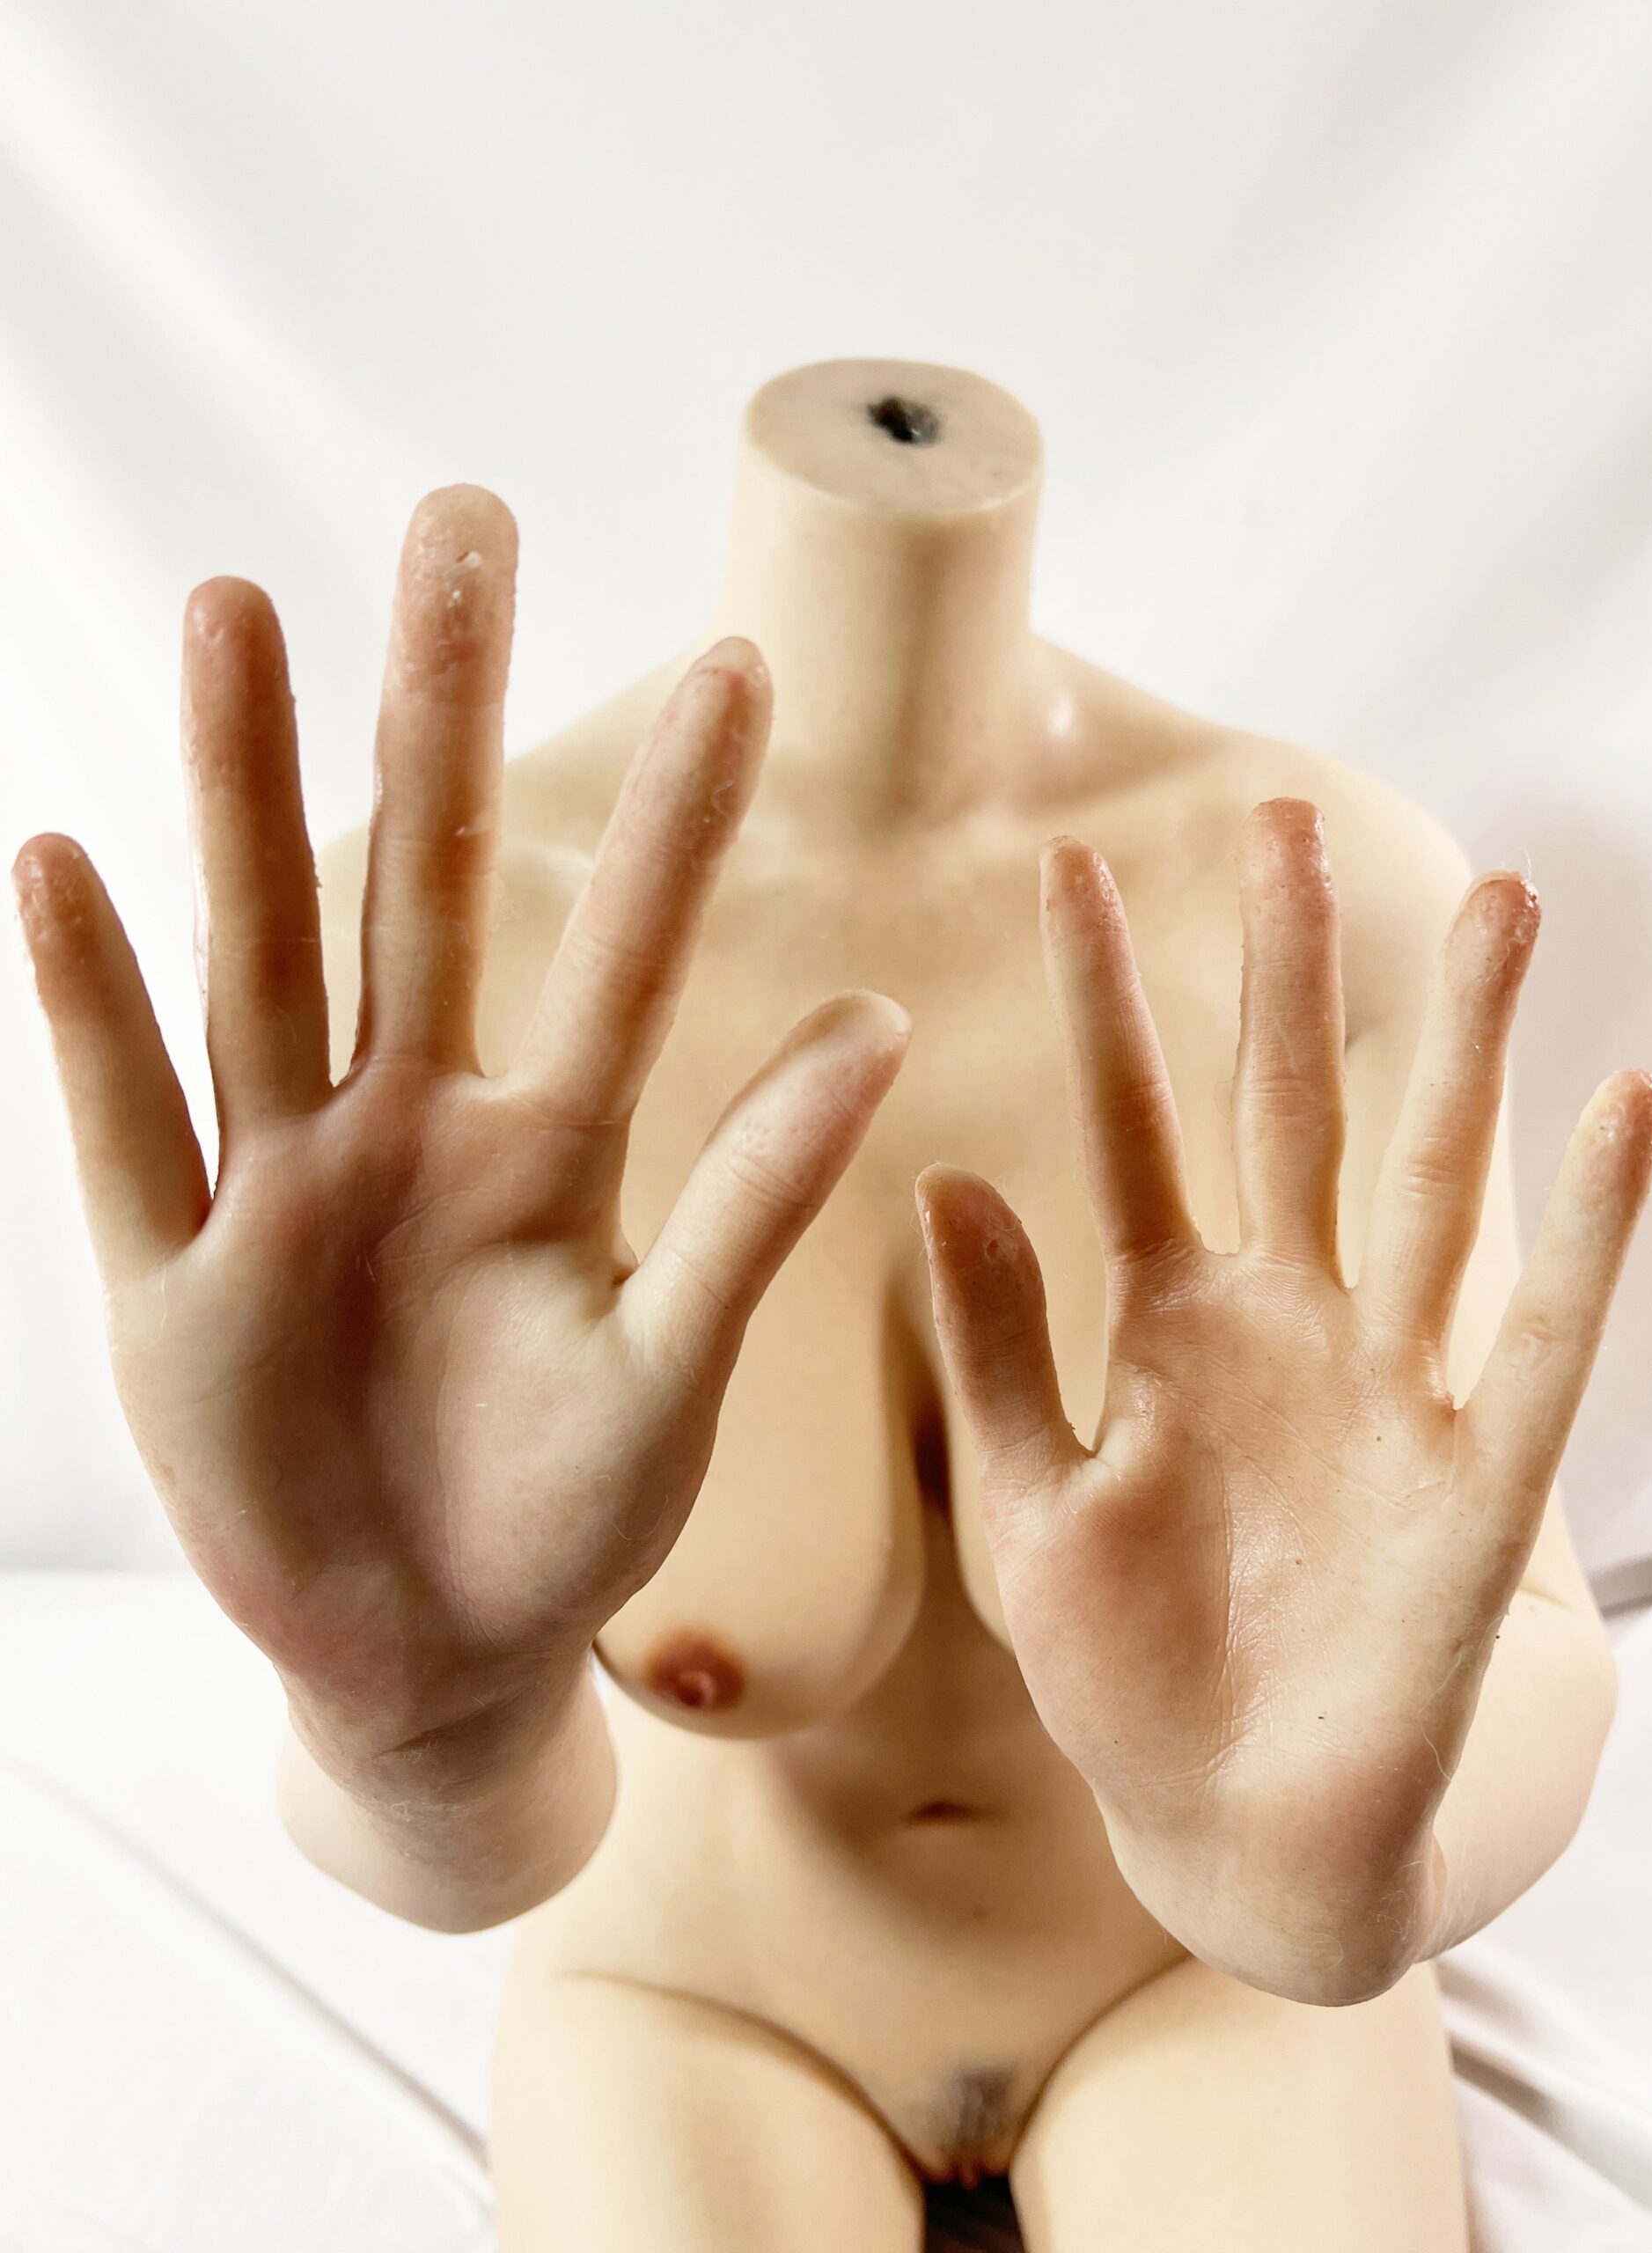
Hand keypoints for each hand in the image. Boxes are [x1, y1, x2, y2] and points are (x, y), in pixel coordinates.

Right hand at [12, 485, 909, 1790]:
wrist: (434, 1666)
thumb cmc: (570, 1519)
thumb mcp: (673, 1368)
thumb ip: (751, 1204)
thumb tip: (880, 1024)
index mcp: (547, 1155)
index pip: (618, 952)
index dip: (674, 817)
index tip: (739, 661)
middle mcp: (409, 1134)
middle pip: (417, 892)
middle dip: (434, 713)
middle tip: (462, 523)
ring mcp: (282, 1191)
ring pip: (259, 959)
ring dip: (244, 793)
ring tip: (240, 611)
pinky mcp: (173, 1285)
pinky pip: (123, 1124)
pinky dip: (93, 1007)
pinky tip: (57, 861)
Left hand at [916, 799, 1651, 2001]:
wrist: (1224, 1829)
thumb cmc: (1124, 1674)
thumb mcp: (1026, 1504)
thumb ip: (991, 1348)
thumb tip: (943, 1178)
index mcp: (1166, 1325)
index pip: (1132, 1126)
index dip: (1104, 1002)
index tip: (1069, 868)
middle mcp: (1286, 1325)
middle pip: (1294, 1111)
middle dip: (1291, 970)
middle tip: (1285, 817)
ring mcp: (1389, 1391)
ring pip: (1431, 1183)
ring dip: (1465, 1047)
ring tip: (1498, 901)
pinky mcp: (1476, 1482)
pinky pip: (1539, 1336)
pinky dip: (1586, 1229)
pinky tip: (1622, 1101)